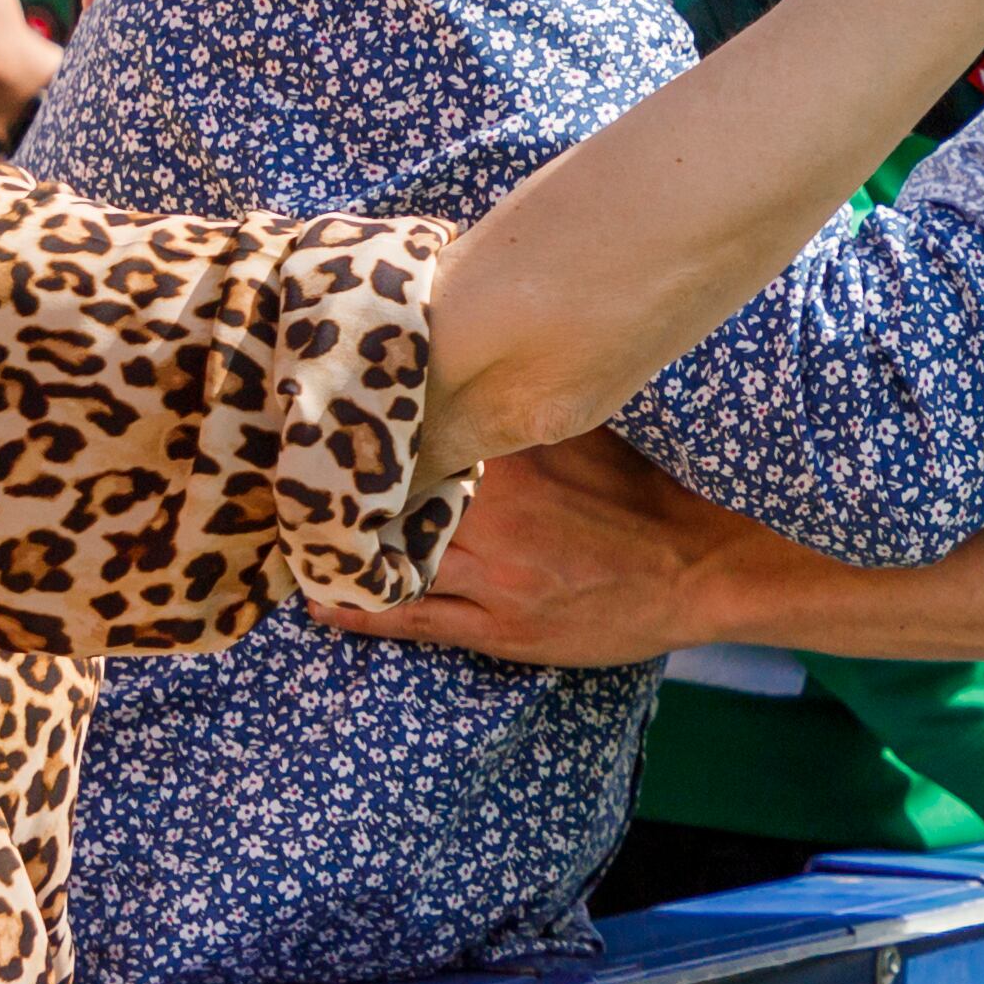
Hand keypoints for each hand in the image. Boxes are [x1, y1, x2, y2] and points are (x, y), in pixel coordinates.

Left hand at [321, 432, 788, 665]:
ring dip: (341, 549)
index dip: (365, 435)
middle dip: (342, 490)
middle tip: (282, 475)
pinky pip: (413, 618)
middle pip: (392, 500)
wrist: (702, 567)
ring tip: (292, 537)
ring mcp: (495, 579)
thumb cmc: (646, 491)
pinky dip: (360, 609)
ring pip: (392, 560)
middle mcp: (497, 518)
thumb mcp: (588, 428)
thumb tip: (476, 354)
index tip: (319, 419)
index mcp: (515, 460)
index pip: (416, 440)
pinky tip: (322, 599)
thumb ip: (526, 403)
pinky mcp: (499, 629)